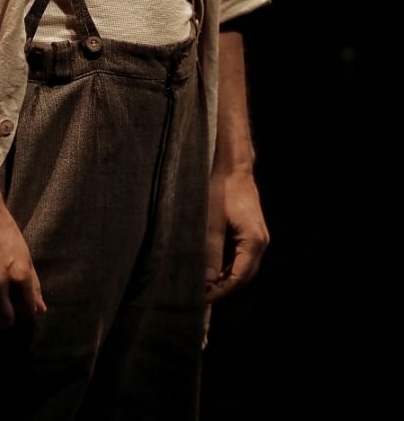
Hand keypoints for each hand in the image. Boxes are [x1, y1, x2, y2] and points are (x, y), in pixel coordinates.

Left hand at [205, 168, 268, 301]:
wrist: (234, 167)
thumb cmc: (221, 190)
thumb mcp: (211, 222)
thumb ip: (211, 252)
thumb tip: (207, 280)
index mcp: (254, 241)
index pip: (238, 277)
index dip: (221, 290)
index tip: (203, 297)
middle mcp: (261, 242)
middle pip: (245, 276)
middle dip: (225, 288)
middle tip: (203, 295)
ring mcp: (259, 237)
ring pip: (245, 267)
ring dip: (228, 278)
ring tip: (207, 285)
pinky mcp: (254, 232)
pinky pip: (244, 257)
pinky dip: (231, 266)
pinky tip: (216, 268)